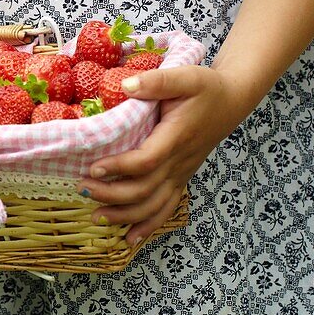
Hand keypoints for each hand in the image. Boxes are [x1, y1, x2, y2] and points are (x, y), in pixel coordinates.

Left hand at [79, 66, 254, 246]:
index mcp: (176, 137)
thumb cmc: (206, 87)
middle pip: (145, 189)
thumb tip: (127, 86)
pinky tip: (129, 238)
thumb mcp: (184, 76)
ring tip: (97, 217)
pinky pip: (166, 208)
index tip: (93, 168)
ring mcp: (181, 173)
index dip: (120, 168)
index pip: (146, 161)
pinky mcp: (181, 178)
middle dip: (112, 194)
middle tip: (82, 188)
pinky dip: (147, 225)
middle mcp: (179, 162)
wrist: (231, 101)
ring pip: (154, 206)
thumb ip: (156, 81)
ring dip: (125, 215)